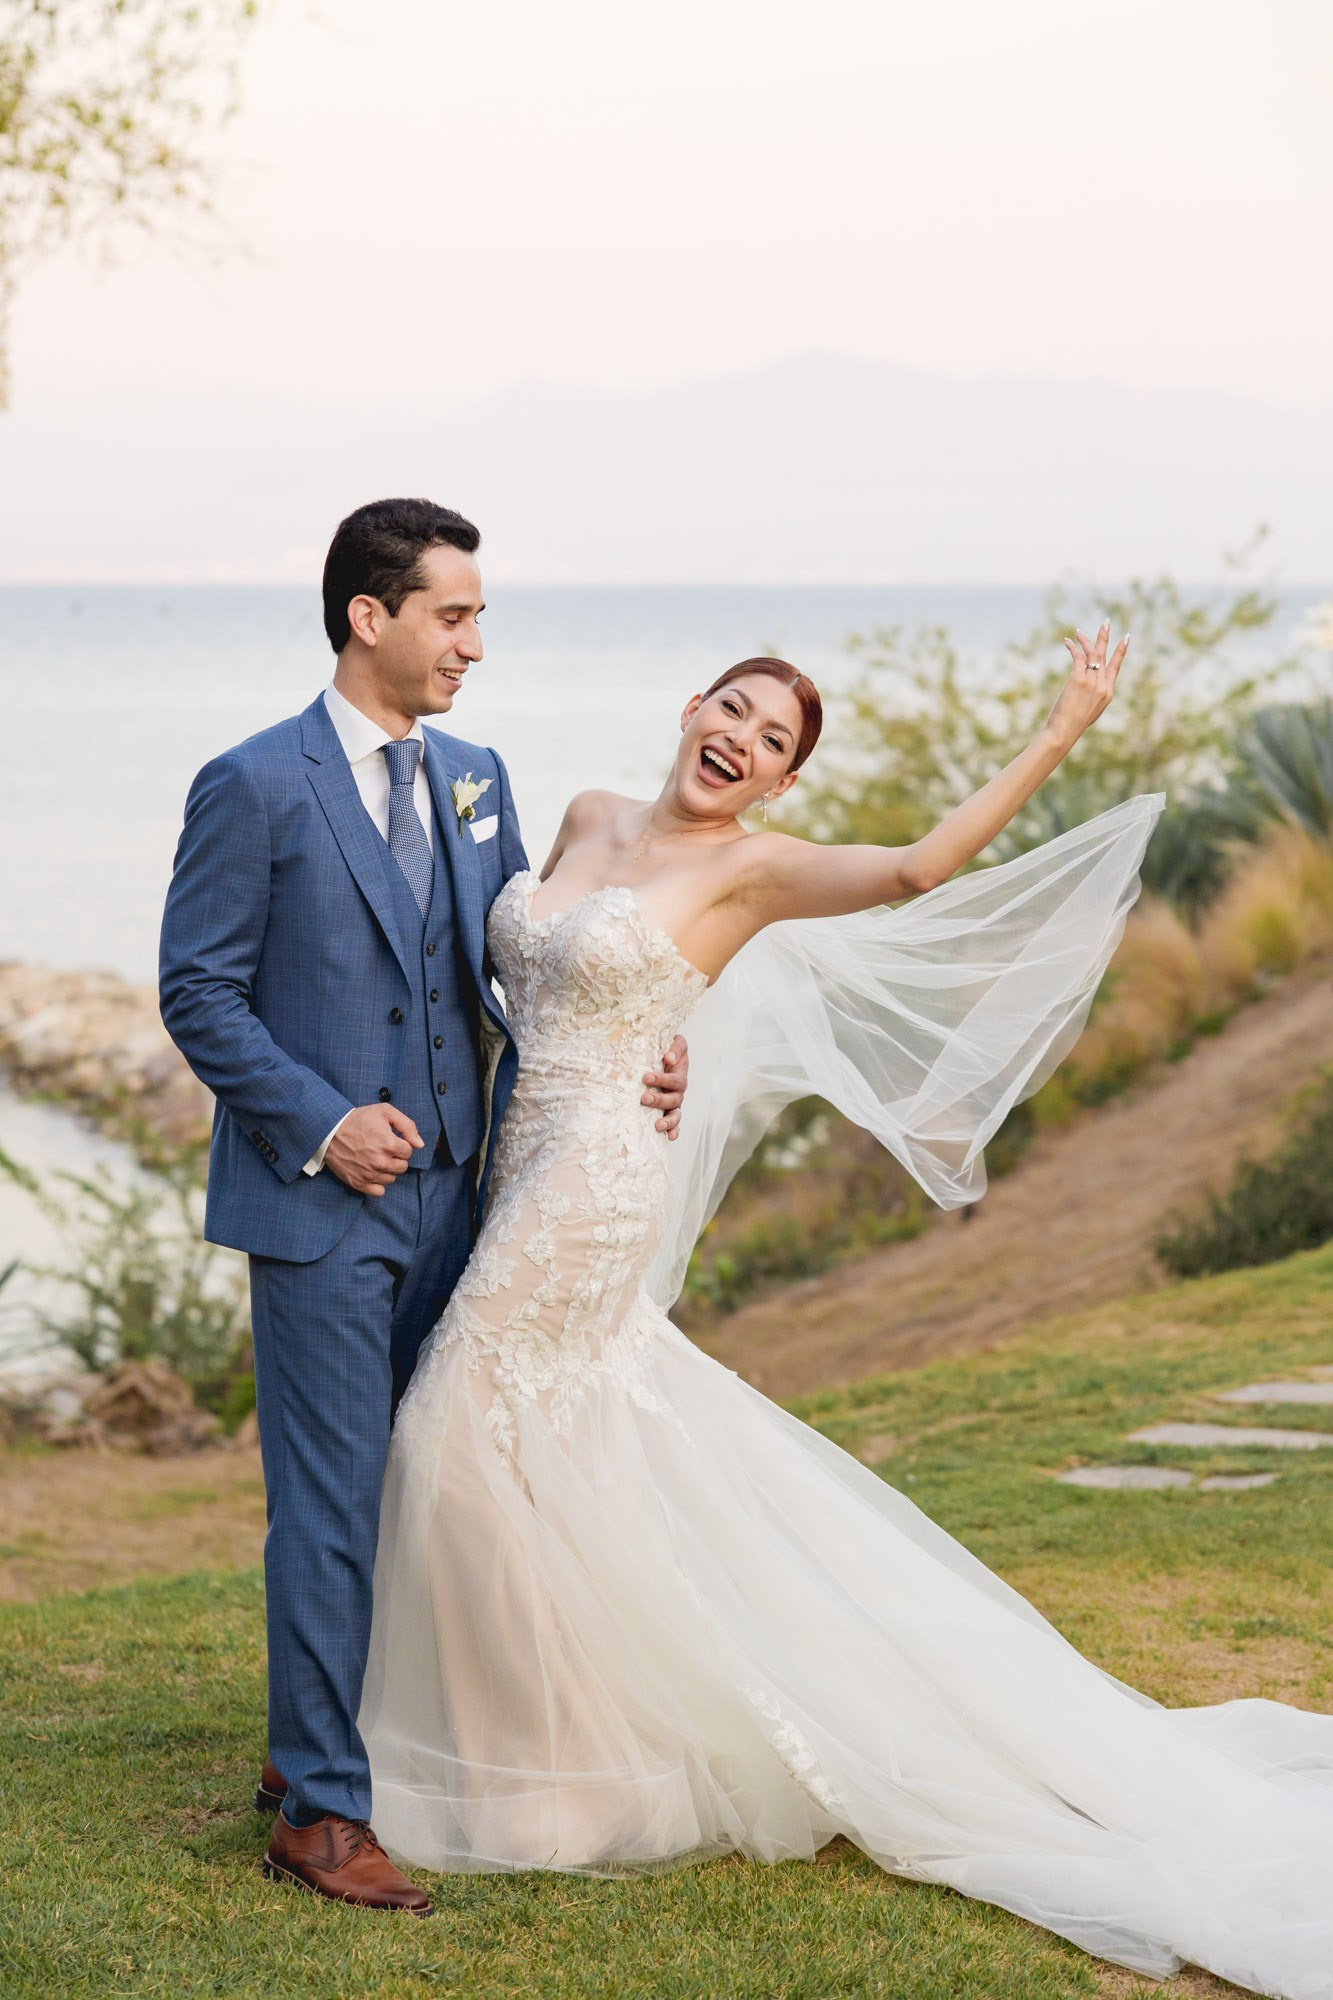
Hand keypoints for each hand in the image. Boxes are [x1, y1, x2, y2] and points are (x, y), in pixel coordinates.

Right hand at [324, 1102, 424, 1194]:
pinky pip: (379, 1191)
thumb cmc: (358, 1119)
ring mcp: (369, 1174)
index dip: (401, 1145)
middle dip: (396, 1158)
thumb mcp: (385, 1112)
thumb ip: (407, 1126)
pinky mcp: (358, 1183)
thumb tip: (420, 1144)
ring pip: (391, 1179)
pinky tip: (371, 1171)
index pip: (408, 1152)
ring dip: (387, 1170)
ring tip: (375, 1158)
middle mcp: (380, 1162)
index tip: (390, 1140)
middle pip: (402, 1167)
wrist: (329, 1130)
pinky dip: (377, 1183)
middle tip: (382, 1148)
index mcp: (389, 1144)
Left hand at [642, 1033, 688, 1140]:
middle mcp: (678, 1091)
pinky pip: (675, 1124)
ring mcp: (675, 1103)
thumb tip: (668, 1058)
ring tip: (658, 1124)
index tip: (646, 1077)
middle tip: (644, 1098)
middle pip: (673, 1098)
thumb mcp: (675, 1043)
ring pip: (676, 1114)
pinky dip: (674, 1131)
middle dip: (659, 1100)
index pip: (673, 1079)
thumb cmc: (668, 1051)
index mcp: (679, 1074)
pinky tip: (669, 1137)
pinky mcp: (670, 1112)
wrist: (668, 1058)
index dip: (662, 1079)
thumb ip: (675, 1047)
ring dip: (668, 1120)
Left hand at [1045, 621, 1128, 749]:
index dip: (1121, 652)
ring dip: (1086, 640)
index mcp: (1108, 693)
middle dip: (1105, 637)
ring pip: (1092, 654)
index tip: (1126, 638)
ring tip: (1079, 632)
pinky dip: (1073, 647)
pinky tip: (1068, 642)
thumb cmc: (1072, 724)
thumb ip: (1093, 696)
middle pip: (1105, 656)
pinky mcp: (1078, 680)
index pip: (1116, 667)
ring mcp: (1092, 682)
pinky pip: (1078, 657)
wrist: (1064, 732)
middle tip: (1106, 623)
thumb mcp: (1090, 711)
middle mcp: (1102, 686)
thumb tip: (1087, 686)